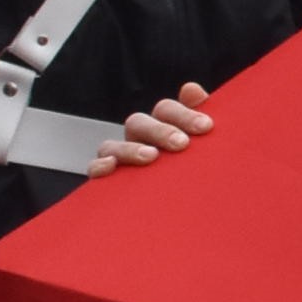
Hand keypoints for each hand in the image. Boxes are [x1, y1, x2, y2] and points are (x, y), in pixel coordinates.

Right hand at [88, 81, 218, 174]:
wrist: (183, 211)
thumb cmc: (194, 172)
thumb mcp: (203, 150)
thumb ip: (200, 120)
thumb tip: (192, 89)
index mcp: (161, 128)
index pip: (166, 110)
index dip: (184, 114)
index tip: (206, 126)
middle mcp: (137, 140)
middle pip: (138, 122)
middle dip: (160, 131)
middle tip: (182, 143)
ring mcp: (119, 159)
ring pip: (112, 145)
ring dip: (130, 149)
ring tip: (151, 156)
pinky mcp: (106, 180)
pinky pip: (95, 169)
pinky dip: (100, 165)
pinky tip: (112, 166)